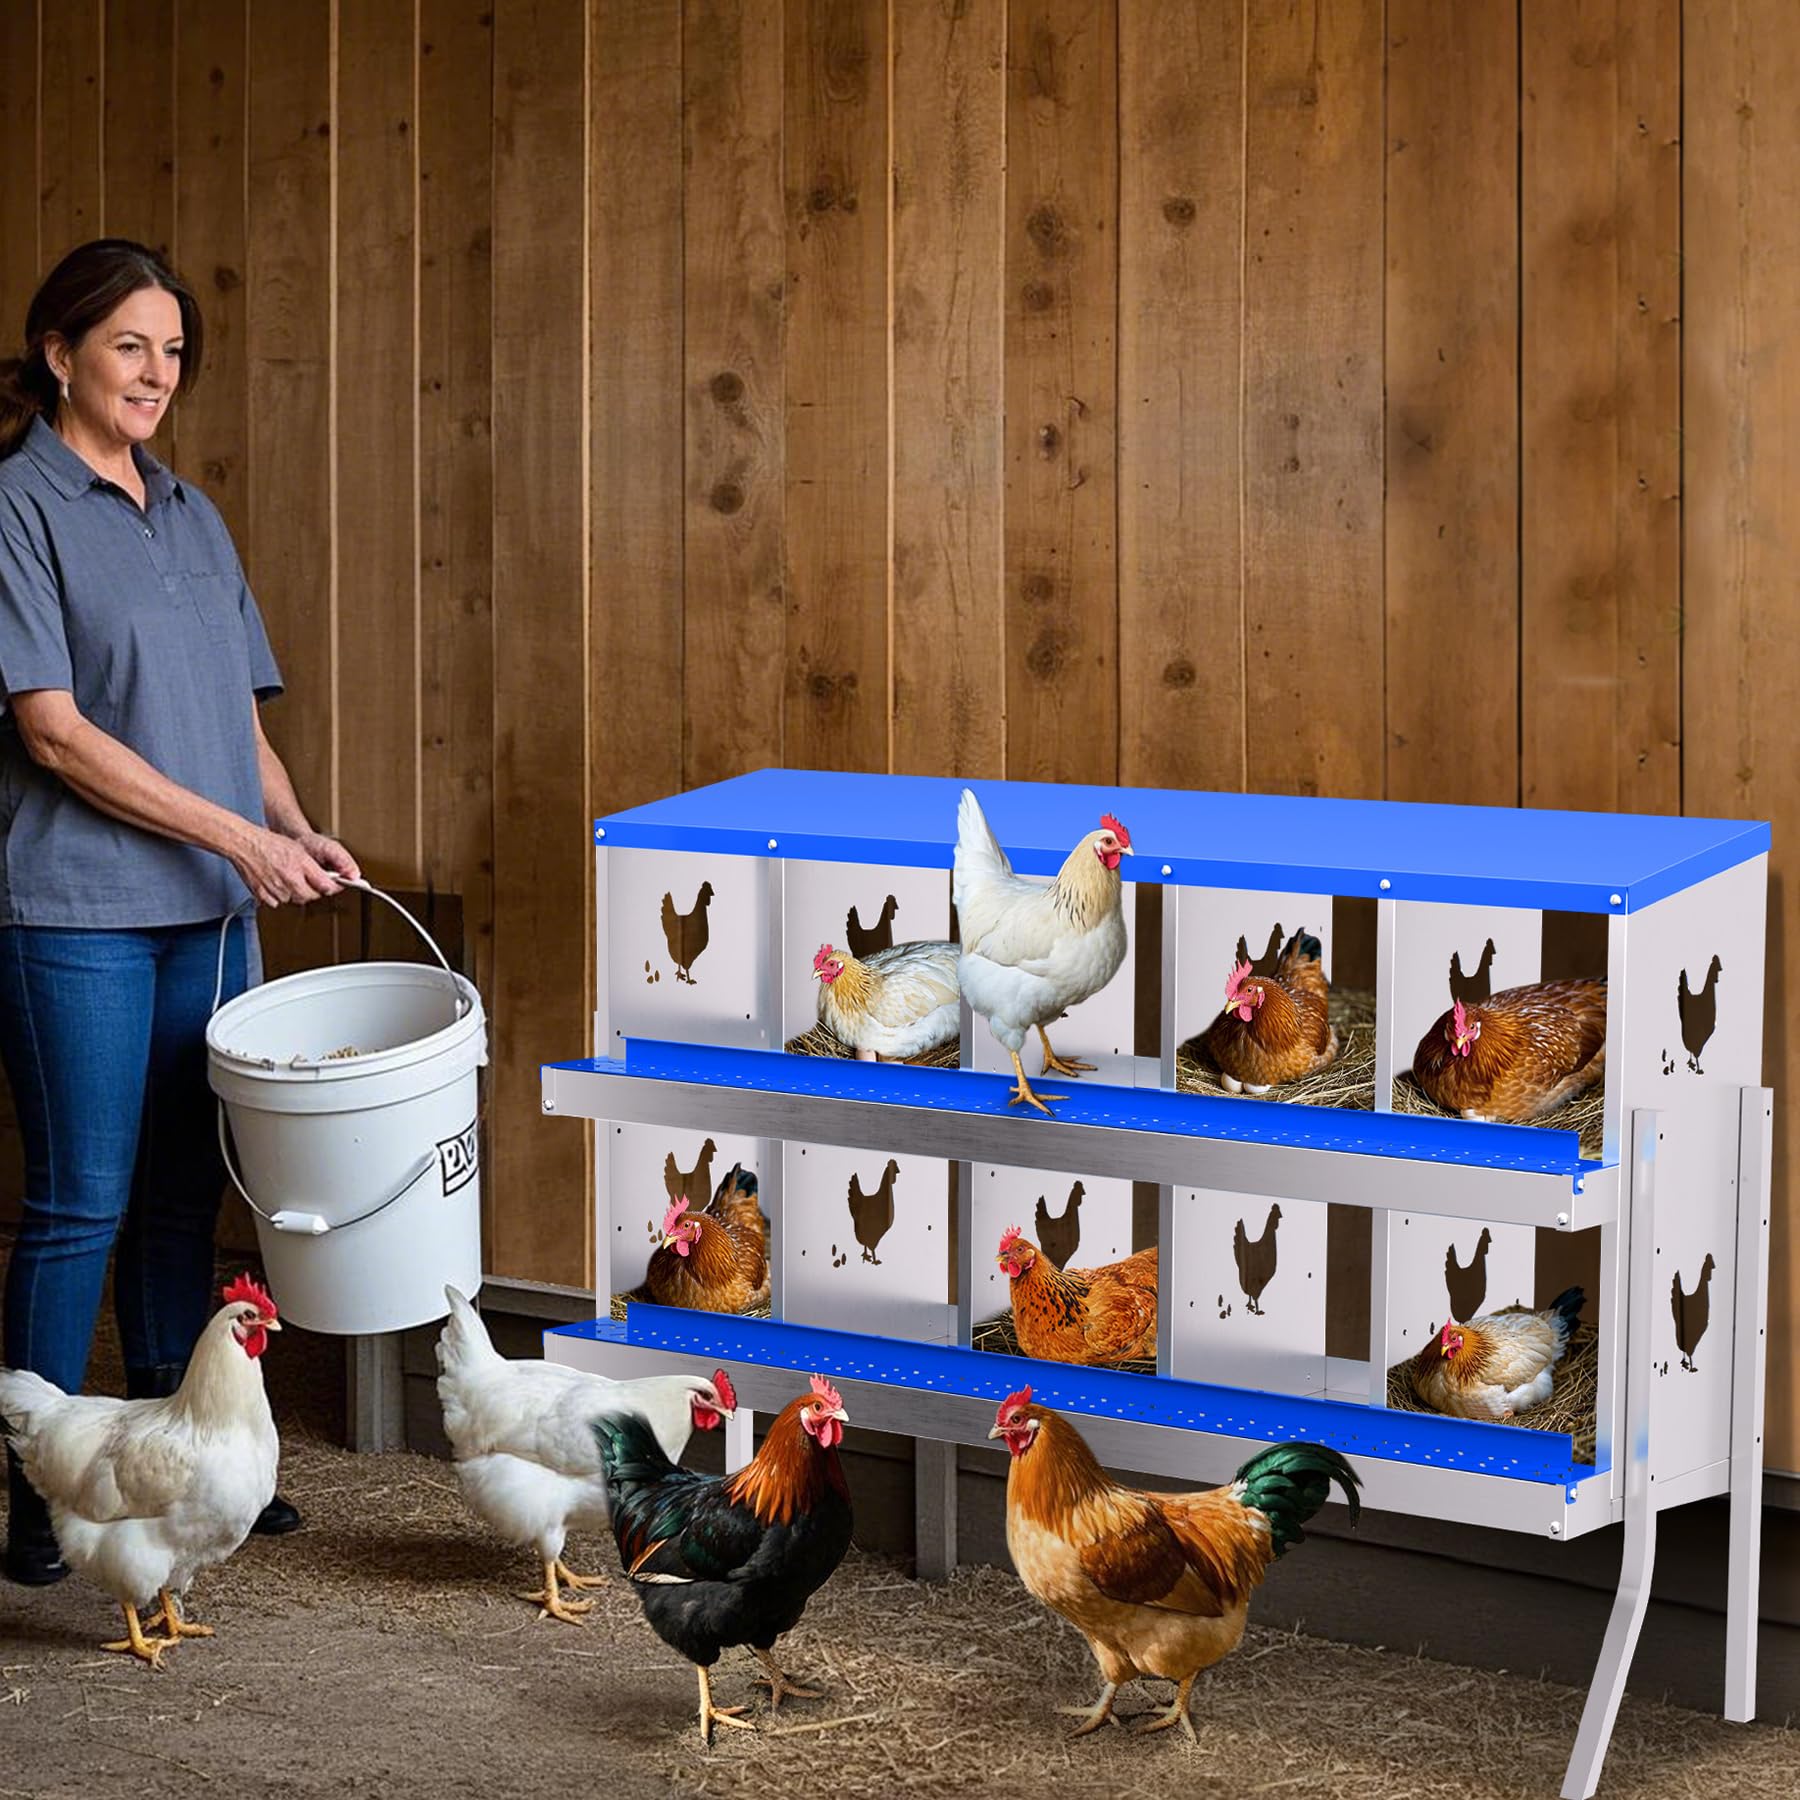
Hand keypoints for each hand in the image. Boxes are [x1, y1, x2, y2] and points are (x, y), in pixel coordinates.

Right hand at [230, 826, 347, 907]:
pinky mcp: (263, 895)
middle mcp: (290, 879)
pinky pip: (277, 902)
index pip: (325, 885)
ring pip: (294, 900)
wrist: (245, 844)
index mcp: (301, 866)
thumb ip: (314, 868)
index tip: (336, 887)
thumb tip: (327, 881)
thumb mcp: (299, 851)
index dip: (333, 887)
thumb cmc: (269, 844)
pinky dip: (279, 896)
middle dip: (313, 891)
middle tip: (311, 884)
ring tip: (289, 879)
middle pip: (310, 896)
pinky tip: (276, 883)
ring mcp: (276, 888)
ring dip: (295, 893)